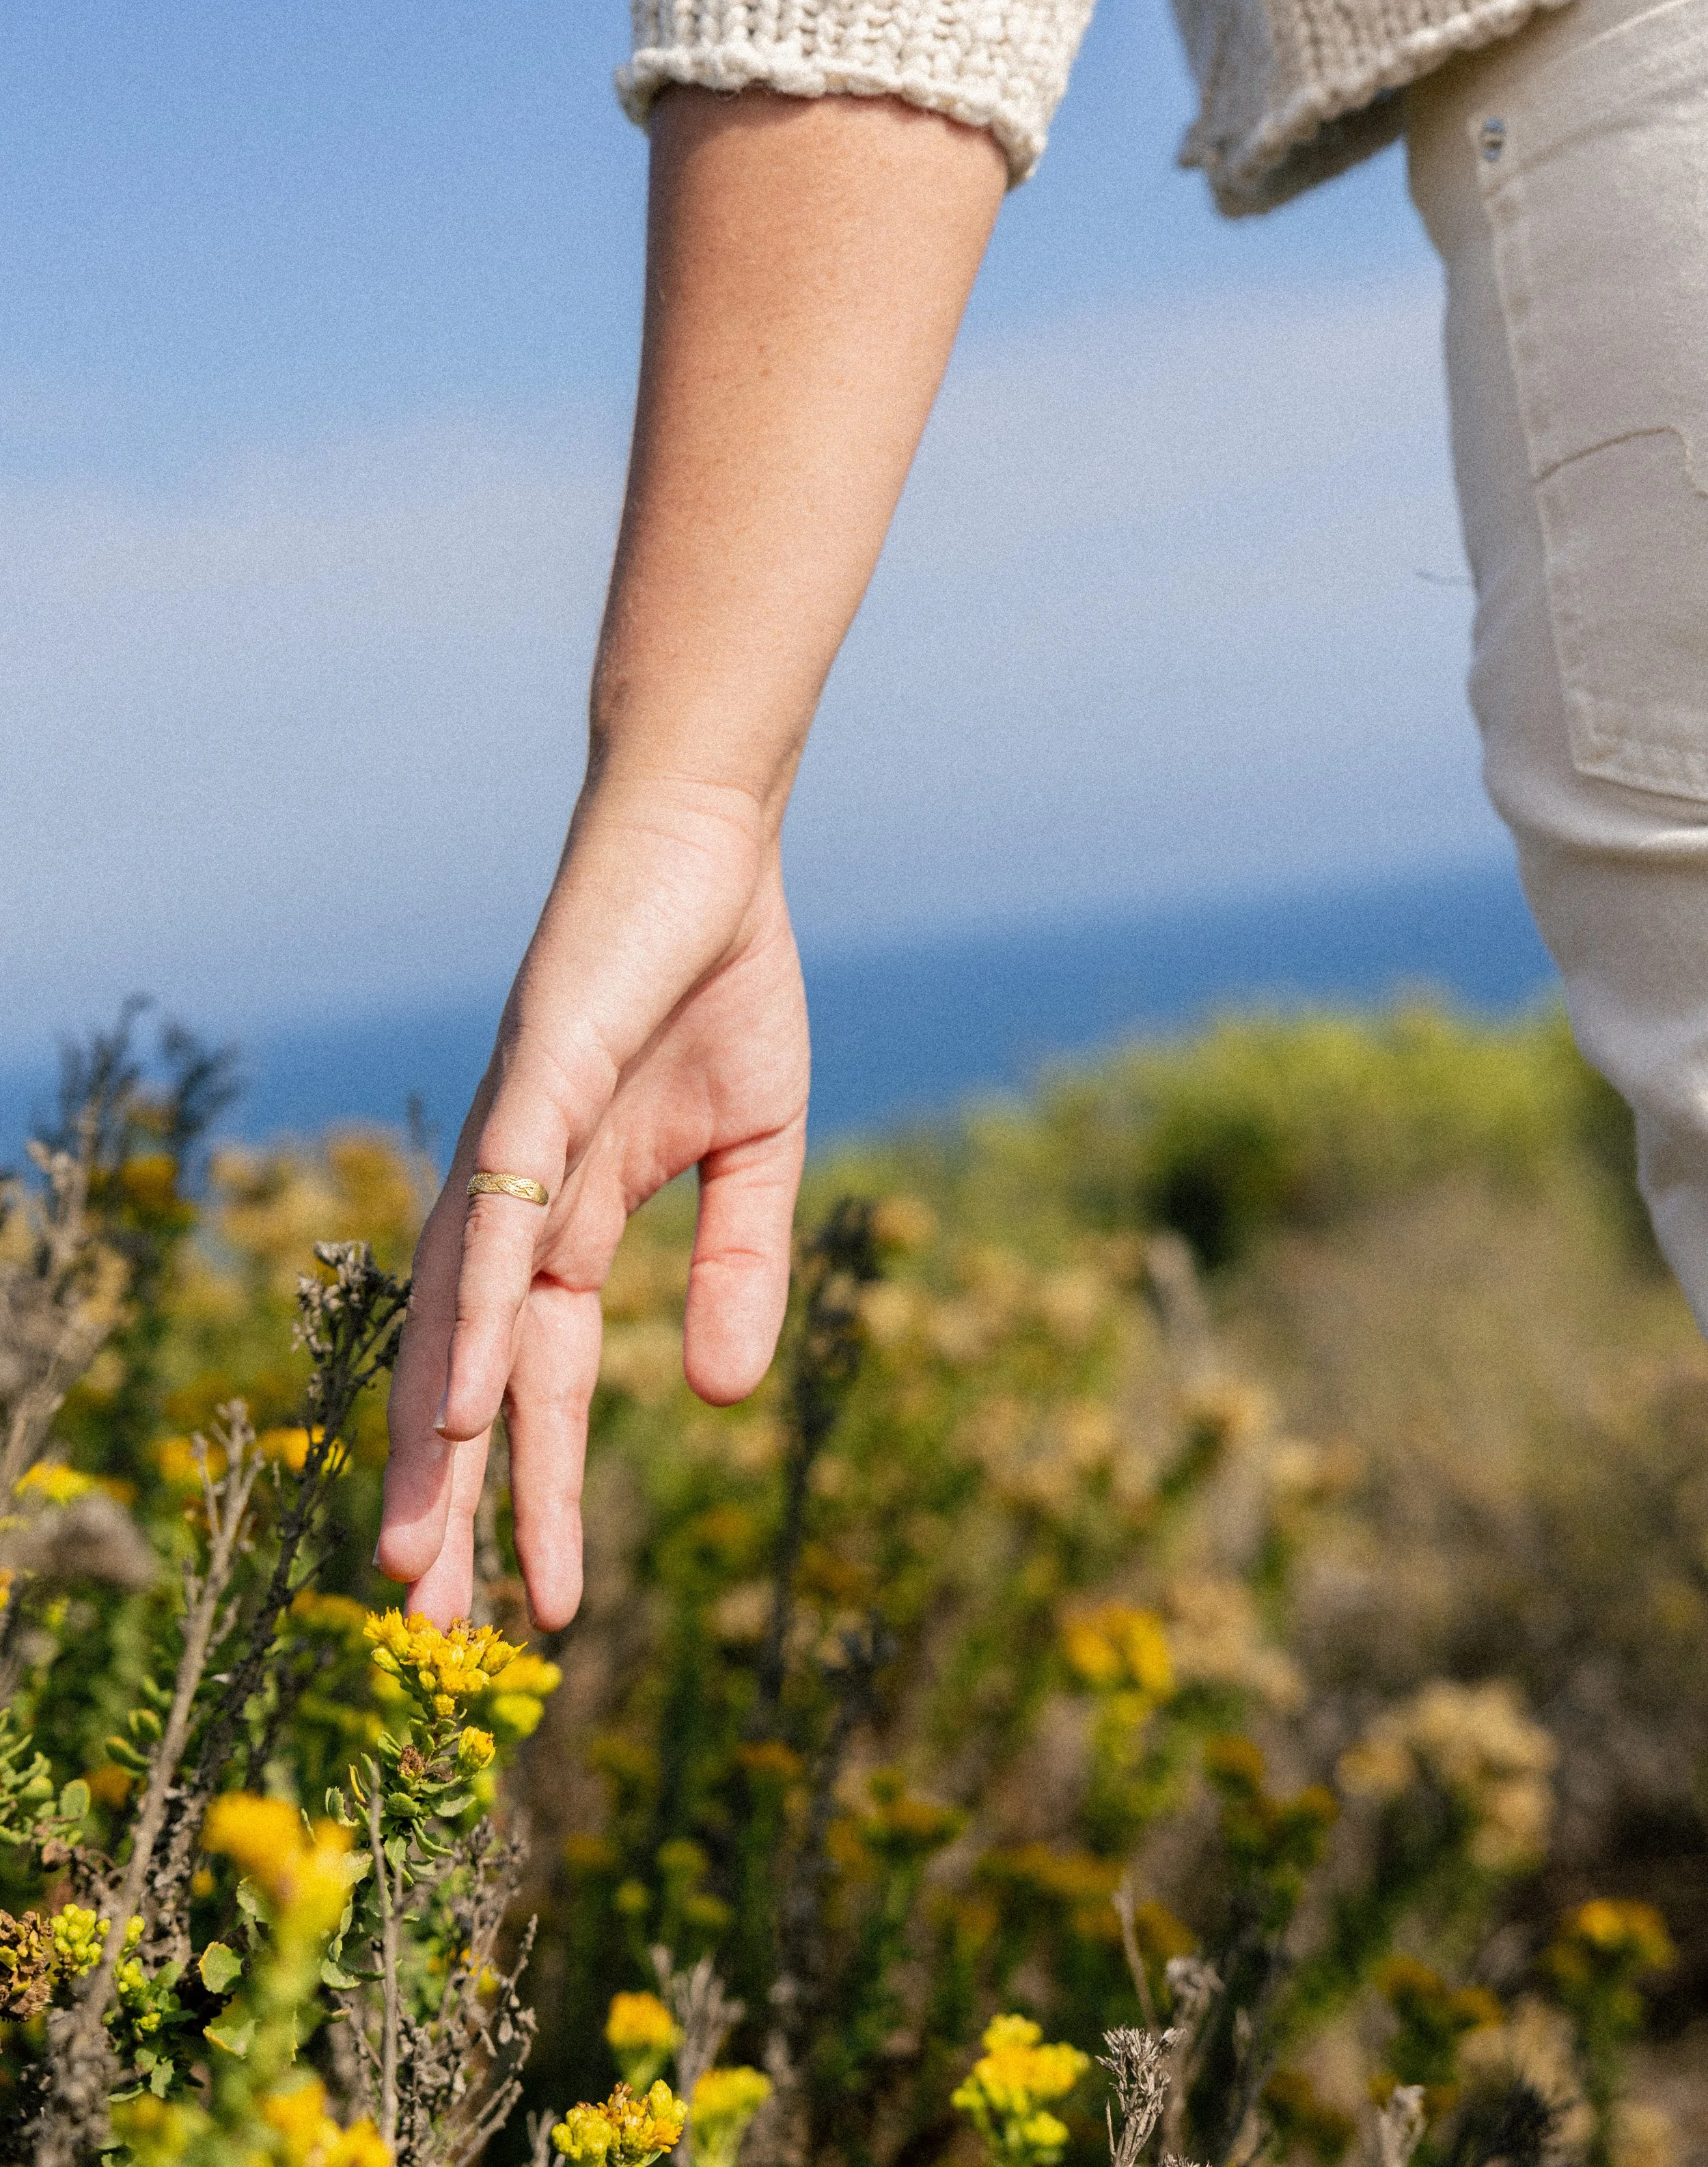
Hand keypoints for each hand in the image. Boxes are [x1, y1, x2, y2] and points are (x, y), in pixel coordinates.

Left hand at [375, 778, 809, 1628]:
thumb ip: (738, 1268)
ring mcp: (512, 1146)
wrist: (707, 848)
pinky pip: (496, 1221)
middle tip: (428, 1635)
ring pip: (454, 1318)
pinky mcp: (529, 1085)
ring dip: (434, 1444)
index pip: (543, 1382)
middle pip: (470, 1378)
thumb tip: (716, 1401)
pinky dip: (472, 1313)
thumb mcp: (758, 1151)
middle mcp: (517, 1198)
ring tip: (415, 1560)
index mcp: (572, 1217)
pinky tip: (463, 1403)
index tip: (550, 1609)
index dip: (538, 1492)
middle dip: (450, 1504)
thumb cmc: (723, 981)